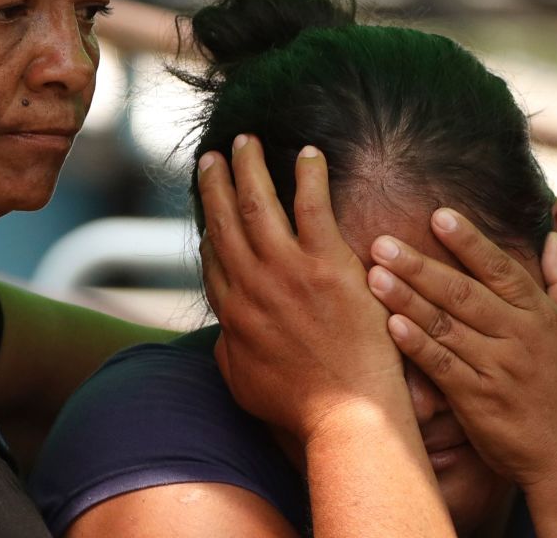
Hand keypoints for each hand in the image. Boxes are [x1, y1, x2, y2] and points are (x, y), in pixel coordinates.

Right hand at [198, 135, 406, 441]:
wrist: (346, 414)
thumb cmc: (302, 407)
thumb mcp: (246, 385)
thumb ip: (230, 353)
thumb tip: (224, 335)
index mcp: (234, 313)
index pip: (215, 258)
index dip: (210, 228)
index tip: (210, 209)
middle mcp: (252, 285)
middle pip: (225, 221)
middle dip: (216, 184)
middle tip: (213, 156)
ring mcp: (288, 272)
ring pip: (258, 205)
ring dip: (249, 168)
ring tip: (246, 141)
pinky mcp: (328, 265)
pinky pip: (313, 206)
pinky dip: (308, 175)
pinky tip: (309, 152)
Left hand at [366, 208, 556, 488]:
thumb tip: (551, 231)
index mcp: (540, 315)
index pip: (500, 269)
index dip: (469, 241)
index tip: (438, 215)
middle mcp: (519, 336)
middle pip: (464, 293)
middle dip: (420, 265)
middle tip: (382, 241)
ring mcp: (498, 369)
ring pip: (447, 326)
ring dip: (407, 299)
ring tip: (374, 275)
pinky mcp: (477, 401)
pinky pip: (442, 367)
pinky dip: (417, 345)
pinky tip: (390, 325)